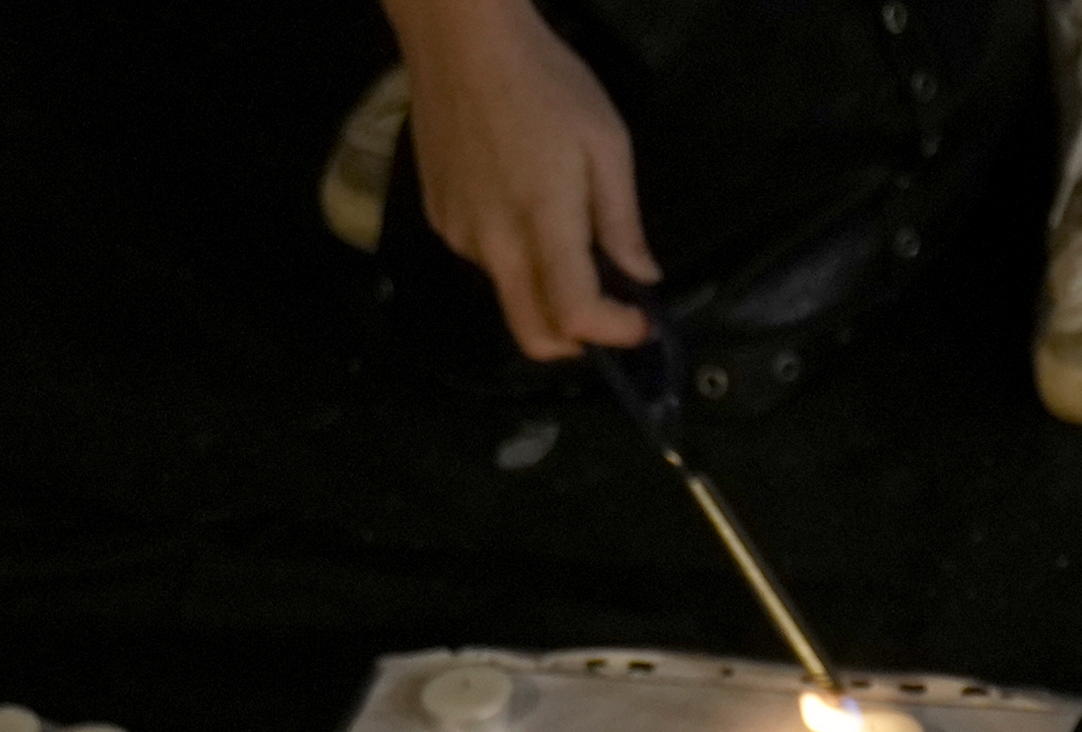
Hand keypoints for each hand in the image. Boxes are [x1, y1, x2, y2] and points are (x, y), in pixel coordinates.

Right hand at [386, 0, 659, 360]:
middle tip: (607, 314)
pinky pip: (483, 259)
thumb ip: (622, 220)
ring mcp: (458, 233)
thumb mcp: (606, 142)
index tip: (640, 320)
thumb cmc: (544, 80)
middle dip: (576, 342)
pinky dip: (512, 254)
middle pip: (532, 335)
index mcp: (542, 221)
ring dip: (543, 287)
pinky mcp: (438, 217)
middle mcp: (493, 241)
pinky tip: (519, 201)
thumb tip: (643, 275)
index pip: (575, 314)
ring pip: (509, 294)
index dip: (615, 332)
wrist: (460, 40)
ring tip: (559, 228)